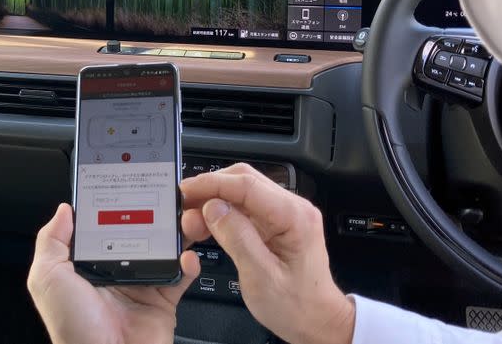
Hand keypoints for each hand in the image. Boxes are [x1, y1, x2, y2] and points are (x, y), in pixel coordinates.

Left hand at [27, 203, 200, 343]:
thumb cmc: (73, 329)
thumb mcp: (47, 279)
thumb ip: (51, 241)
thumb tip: (64, 210)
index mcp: (86, 265)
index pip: (102, 226)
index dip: (113, 206)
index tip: (127, 185)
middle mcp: (114, 272)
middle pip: (137, 233)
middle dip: (151, 215)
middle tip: (163, 198)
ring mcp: (140, 284)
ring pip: (163, 248)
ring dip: (175, 232)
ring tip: (181, 219)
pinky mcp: (163, 299)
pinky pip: (181, 274)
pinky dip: (189, 262)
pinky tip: (187, 254)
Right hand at [181, 164, 354, 343]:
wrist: (317, 322)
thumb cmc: (297, 306)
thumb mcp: (261, 277)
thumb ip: (237, 239)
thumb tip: (212, 208)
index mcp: (294, 216)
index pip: (246, 185)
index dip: (211, 184)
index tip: (186, 191)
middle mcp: (292, 208)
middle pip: (244, 180)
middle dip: (210, 188)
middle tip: (184, 204)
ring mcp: (285, 213)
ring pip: (242, 190)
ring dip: (214, 199)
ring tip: (193, 218)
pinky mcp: (276, 222)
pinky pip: (245, 206)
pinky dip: (223, 210)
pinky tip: (208, 223)